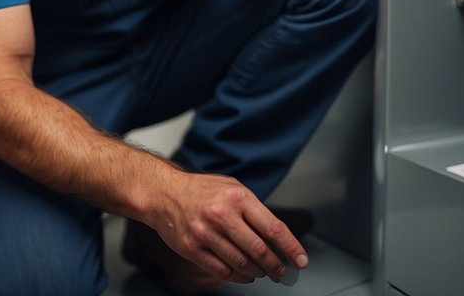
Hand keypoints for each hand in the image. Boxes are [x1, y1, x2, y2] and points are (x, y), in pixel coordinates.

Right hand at [150, 173, 307, 284]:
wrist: (164, 193)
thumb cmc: (200, 190)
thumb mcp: (232, 187)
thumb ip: (253, 209)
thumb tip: (276, 235)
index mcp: (237, 197)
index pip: (273, 228)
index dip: (291, 247)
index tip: (300, 259)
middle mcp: (222, 215)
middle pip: (259, 250)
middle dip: (276, 266)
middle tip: (283, 272)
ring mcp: (206, 233)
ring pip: (242, 263)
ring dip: (258, 272)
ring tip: (264, 272)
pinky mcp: (193, 249)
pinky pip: (222, 270)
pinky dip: (238, 277)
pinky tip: (245, 275)